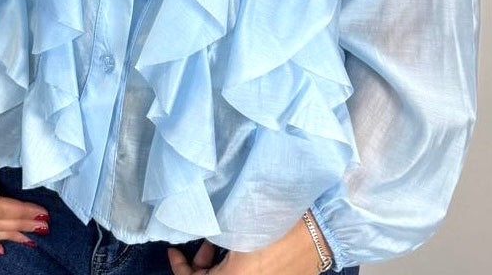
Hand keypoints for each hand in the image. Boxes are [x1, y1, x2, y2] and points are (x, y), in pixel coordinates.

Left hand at [167, 216, 327, 274]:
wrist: (319, 228)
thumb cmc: (277, 222)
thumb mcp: (238, 227)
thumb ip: (215, 238)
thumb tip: (198, 240)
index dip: (180, 269)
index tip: (173, 252)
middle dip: (199, 268)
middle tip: (199, 245)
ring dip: (216, 267)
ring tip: (217, 243)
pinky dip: (233, 269)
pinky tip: (234, 250)